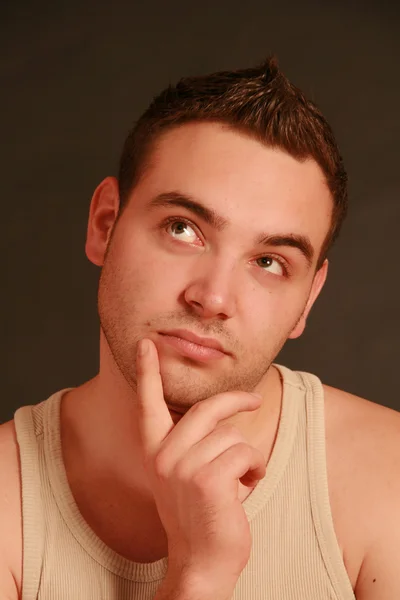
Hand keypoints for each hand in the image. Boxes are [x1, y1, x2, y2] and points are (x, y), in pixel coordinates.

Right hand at [136, 338, 265, 593]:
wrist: (203, 561)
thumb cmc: (201, 513)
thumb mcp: (186, 473)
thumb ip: (194, 443)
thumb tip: (223, 413)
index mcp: (154, 451)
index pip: (148, 404)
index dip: (148, 372)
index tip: (146, 343)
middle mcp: (164, 455)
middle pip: (208, 408)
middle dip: (237, 400)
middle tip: (255, 398)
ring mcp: (183, 466)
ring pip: (232, 435)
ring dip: (247, 456)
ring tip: (243, 478)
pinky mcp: (208, 478)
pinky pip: (245, 452)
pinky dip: (255, 468)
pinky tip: (248, 487)